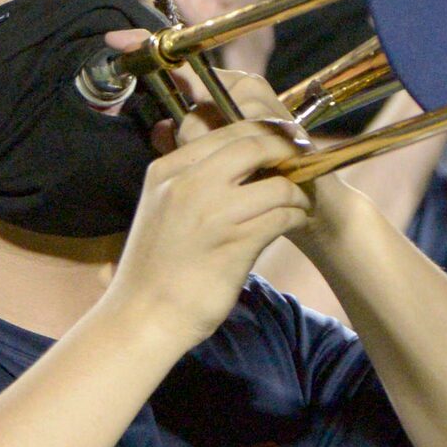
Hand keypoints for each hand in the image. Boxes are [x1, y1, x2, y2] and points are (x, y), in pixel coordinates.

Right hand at [107, 116, 314, 351]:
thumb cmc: (154, 268)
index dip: (262, 130)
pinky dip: (296, 215)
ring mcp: (213, 213)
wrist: (143, 316)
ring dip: (297, 191)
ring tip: (301, 200)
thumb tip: (234, 162)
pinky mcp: (236, 243)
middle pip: (253, 144)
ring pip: (275, 184)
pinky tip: (297, 220)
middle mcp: (189, 184)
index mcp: (168, 170)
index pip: (224, 131)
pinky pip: (281, 215)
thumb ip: (189, 181)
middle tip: (303, 157)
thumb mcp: (161, 208)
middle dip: (286, 148)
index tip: (281, 138)